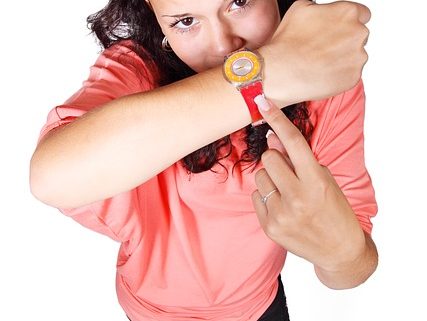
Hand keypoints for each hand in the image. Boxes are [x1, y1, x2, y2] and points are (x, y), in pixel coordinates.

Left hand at [251, 95, 365, 271]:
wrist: (339, 249)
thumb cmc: (335, 209)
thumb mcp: (324, 179)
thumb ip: (298, 159)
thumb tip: (272, 136)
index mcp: (317, 181)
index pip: (293, 142)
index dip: (277, 119)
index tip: (262, 102)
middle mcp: (297, 197)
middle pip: (269, 157)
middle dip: (276, 158)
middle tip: (287, 169)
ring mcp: (281, 214)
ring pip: (260, 176)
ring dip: (271, 178)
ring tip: (286, 191)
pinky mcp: (269, 227)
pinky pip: (256, 195)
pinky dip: (266, 196)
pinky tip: (281, 206)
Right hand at [260, 0, 370, 105]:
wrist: (282, 73)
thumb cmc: (287, 43)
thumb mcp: (299, 8)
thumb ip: (319, 7)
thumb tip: (321, 10)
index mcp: (348, 12)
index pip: (363, 14)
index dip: (347, 23)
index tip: (338, 30)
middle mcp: (358, 33)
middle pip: (359, 36)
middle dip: (345, 41)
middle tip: (324, 49)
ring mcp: (358, 57)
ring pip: (355, 56)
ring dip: (342, 59)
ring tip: (320, 63)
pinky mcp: (353, 77)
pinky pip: (349, 74)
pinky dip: (339, 75)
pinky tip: (322, 74)